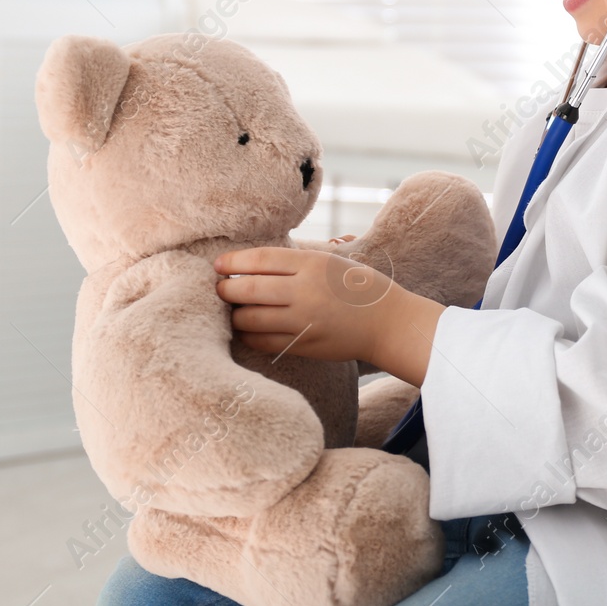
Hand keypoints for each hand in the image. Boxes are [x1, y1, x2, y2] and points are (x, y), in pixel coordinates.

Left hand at [213, 246, 445, 385]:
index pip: (260, 259)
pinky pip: (262, 341)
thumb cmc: (358, 286)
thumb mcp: (331, 262)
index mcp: (313, 264)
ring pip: (250, 318)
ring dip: (234, 314)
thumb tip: (251, 264)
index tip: (219, 264)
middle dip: (226, 289)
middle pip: (248, 289)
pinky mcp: (303, 346)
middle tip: (220, 288)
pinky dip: (248, 334)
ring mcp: (303, 322)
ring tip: (233, 309)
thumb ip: (295, 262)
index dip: (233, 261)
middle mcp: (305, 292)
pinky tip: (248, 328)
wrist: (388, 323)